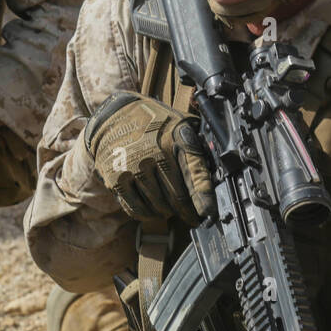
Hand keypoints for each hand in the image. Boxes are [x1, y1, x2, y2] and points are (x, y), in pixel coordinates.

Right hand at [83, 93, 213, 225]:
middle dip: (187, 211)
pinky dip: (147, 213)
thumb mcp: (180, 124)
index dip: (204, 200)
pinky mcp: (117, 179)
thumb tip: (216, 176)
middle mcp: (155, 154)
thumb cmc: (154, 122)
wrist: (115, 114)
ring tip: (169, 207)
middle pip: (178, 199)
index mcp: (176, 138)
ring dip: (167, 212)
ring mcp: (134, 168)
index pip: (196, 175)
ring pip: (158, 207)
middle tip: (191, 215)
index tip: (209, 216)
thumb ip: (196, 148)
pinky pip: (137, 209)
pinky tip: (151, 207)